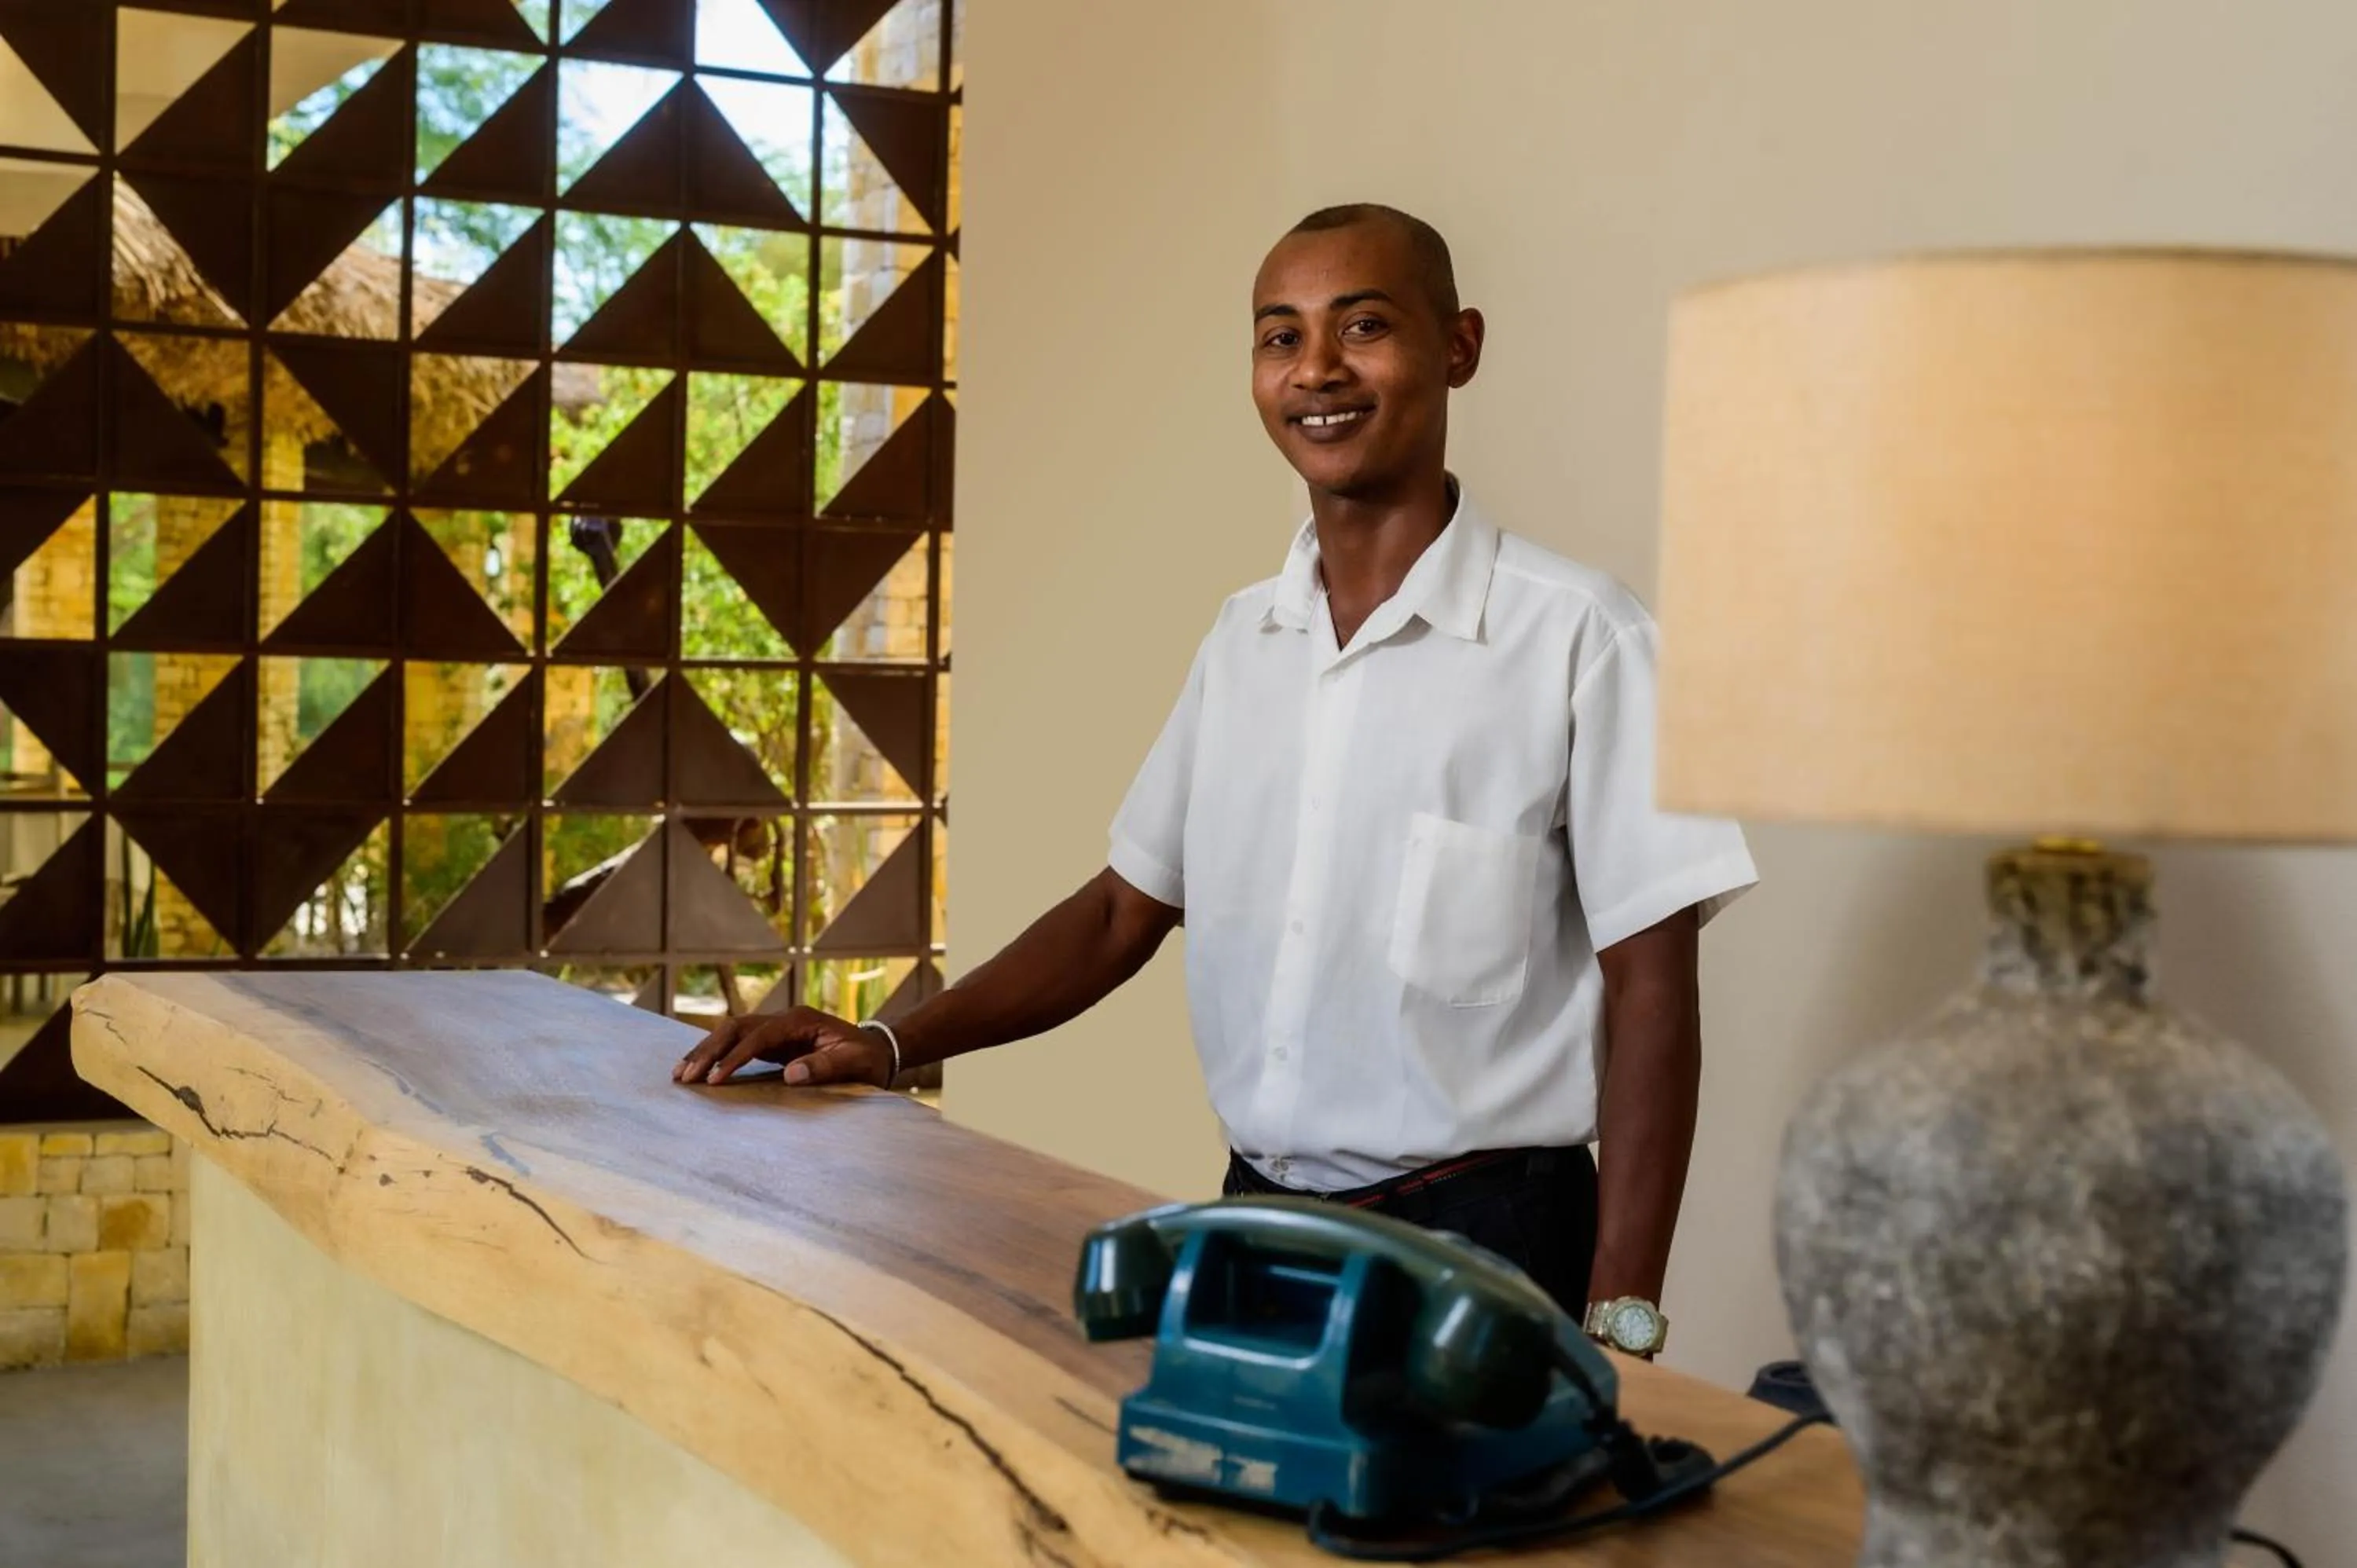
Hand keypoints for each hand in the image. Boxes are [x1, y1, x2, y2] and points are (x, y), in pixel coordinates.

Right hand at [670, 1007, 894, 1088]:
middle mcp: (784, 1019)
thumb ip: (825, 1066)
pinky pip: (737, 1043)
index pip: (758, 1037)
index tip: (715, 1079)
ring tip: (680, 1074)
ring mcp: (776, 1028)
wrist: (877, 1049)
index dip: (735, 1057)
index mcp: (800, 1020)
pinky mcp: (772, 1041)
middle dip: (709, 1050)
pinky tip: (698, 1070)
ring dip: (706, 1051)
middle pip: (736, 1027)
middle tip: (685, 1077)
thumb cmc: (868, 1058)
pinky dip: (716, 1054)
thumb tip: (791, 1075)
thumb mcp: (855, 1063)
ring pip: (731, 1032)